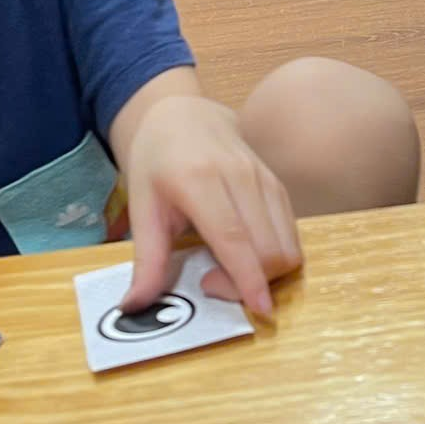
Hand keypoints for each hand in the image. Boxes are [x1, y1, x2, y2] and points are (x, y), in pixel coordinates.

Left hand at [122, 93, 298, 314]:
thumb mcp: (142, 207)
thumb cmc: (157, 161)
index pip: (234, 236)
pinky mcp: (278, 184)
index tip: (259, 309)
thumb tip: (133, 307)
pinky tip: (247, 256)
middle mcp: (240, 176)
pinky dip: (276, 256)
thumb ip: (146, 260)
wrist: (183, 114)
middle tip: (212, 284)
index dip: (248, 276)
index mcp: (199, 179)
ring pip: (287, 242)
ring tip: (227, 271)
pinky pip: (291, 231)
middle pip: (268, 246)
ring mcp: (264, 177)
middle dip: (251, 282)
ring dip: (267, 273)